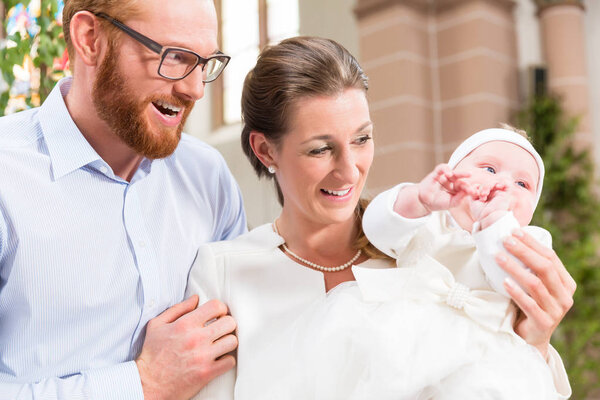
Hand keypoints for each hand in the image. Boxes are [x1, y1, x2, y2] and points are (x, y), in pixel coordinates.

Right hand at [136, 296, 237, 399]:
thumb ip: (178, 309)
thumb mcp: (157, 325)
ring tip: (220, 343)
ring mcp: (203, 356)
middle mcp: (196, 338)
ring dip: (228, 341)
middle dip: (227, 323)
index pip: (216, 306)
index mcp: (185, 324)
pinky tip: (219, 358)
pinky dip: (227, 360)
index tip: (217, 315)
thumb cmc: (152, 354)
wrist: (148, 384)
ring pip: (232, 341)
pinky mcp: (207, 373)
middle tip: (220, 329)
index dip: (220, 308)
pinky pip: (230, 361)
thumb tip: (196, 299)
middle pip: (229, 323)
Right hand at [417, 164, 476, 212]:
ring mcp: (444, 177)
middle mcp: (452, 181)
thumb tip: (467, 192)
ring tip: (466, 175)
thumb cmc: (438, 202)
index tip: (475, 192)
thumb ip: (459, 198)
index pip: (465, 187)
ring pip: (453, 172)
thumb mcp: (451, 203)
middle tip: (472, 180)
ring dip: (459, 173)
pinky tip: (448, 173)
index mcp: (457, 188)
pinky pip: (442, 168)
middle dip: (466, 179)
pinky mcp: (436, 173)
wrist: (424, 202)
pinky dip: (445, 169)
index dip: (470, 189)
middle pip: (461, 178)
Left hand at [470, 181, 513, 228]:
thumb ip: (474, 192)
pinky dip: (497, 183)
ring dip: (486, 186)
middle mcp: (494, 195)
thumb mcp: (473, 201)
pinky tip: (494, 188)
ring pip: (493, 182)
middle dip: (482, 188)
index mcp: (487, 197)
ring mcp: (500, 194)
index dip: (476, 188)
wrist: (488, 218)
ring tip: (484, 195)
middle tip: (481, 196)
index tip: (474, 195)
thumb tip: (476, 185)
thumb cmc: (481, 213)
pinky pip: (504, 182)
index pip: (482, 186)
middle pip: (487, 183)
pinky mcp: (506, 194)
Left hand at [495, 229, 575, 356]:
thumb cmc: (528, 305)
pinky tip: (504, 282)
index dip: (532, 243)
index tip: (514, 232)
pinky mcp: (544, 323)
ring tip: (498, 257)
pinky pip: (529, 304)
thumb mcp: (534, 286)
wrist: (530, 338)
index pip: (551, 257)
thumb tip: (509, 240)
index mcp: (565, 282)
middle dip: (524, 251)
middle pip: (544, 268)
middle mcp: (564, 295)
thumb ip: (530, 269)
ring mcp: (556, 310)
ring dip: (515, 268)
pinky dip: (516, 291)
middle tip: (505, 241)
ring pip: (535, 284)